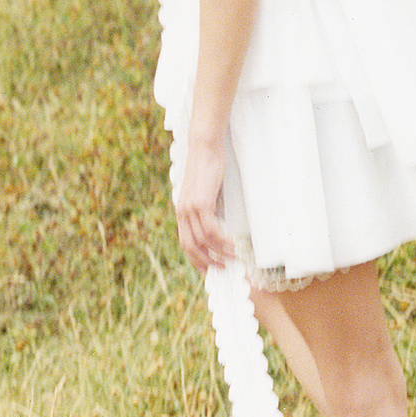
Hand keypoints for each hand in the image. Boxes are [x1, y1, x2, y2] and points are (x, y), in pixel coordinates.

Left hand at [176, 136, 234, 272]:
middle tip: (222, 269)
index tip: (208, 269)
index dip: (196, 259)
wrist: (204, 148)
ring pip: (203, 241)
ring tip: (234, 256)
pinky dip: (222, 240)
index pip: (185, 243)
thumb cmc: (206, 167)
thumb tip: (216, 224)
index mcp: (181, 211)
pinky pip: (211, 230)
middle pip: (191, 247)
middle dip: (206, 262)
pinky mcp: (201, 203)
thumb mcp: (203, 192)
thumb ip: (205, 208)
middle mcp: (182, 212)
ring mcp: (190, 209)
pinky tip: (232, 244)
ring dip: (220, 252)